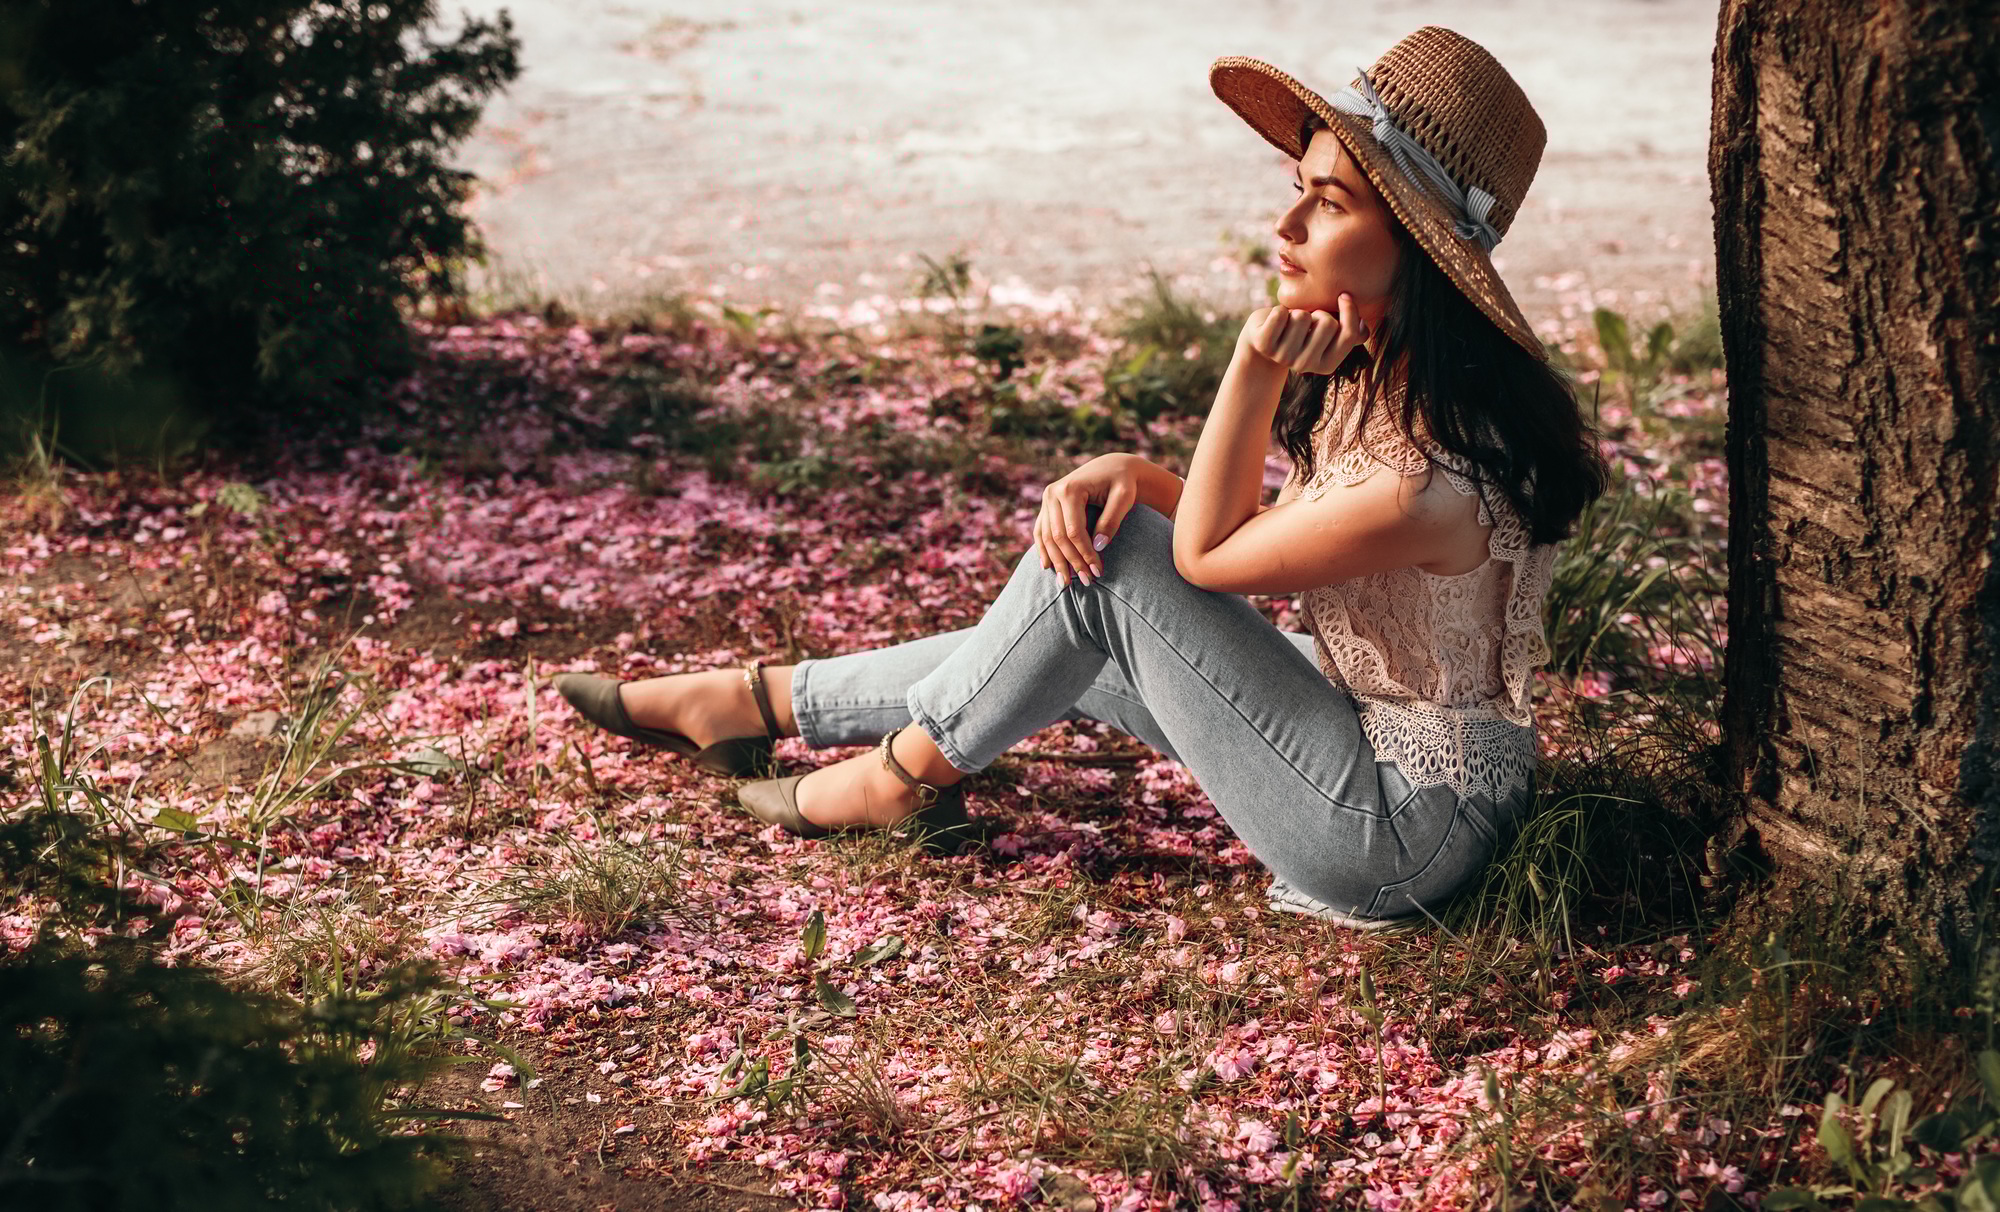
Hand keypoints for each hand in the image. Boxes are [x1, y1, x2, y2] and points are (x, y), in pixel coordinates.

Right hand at [1035, 454, 1141, 585]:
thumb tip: (1098, 546)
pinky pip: (1041, 530)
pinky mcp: (1047, 504)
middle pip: (1057, 537)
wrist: (1114, 467)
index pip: (1074, 531)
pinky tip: (1047, 567)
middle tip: (1086, 582)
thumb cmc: (1123, 482)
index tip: (1098, 572)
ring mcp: (1047, 498)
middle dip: (1071, 562)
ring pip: (1046, 537)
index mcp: (1070, 489)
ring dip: (1056, 561)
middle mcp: (1052, 493)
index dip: (1084, 554)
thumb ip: (1111, 520)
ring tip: (1066, 583)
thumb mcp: (1124, 498)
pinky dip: (1043, 549)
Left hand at [1238, 293, 1370, 373]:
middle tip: (1308, 320)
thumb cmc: (1303, 331)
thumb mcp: (1329, 333)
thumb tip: (1364, 329)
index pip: (1349, 334)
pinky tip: (1276, 321)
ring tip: (1290, 323)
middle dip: (1319, 312)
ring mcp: (1283, 357)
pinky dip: (1279, 310)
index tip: (1343, 296)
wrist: (1265, 340)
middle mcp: (1305, 366)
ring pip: (1302, 316)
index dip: (1350, 310)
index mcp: (1326, 366)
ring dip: (1297, 312)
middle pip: (1327, 323)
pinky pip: (1280, 315)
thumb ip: (1350, 332)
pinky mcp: (1264, 345)